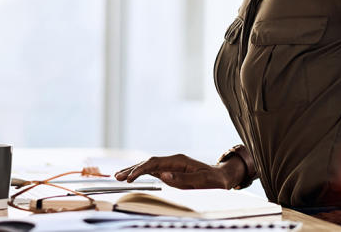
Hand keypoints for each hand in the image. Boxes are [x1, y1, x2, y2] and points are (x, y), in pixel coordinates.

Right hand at [114, 153, 243, 189]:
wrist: (223, 177)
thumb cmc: (215, 180)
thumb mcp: (203, 180)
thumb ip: (183, 178)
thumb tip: (163, 175)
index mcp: (179, 160)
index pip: (154, 163)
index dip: (141, 169)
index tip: (130, 178)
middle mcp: (173, 161)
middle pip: (148, 163)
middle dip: (132, 169)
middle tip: (117, 177)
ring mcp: (171, 166)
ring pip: (148, 167)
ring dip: (134, 171)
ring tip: (119, 177)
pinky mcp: (171, 172)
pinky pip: (153, 172)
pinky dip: (141, 175)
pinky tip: (132, 177)